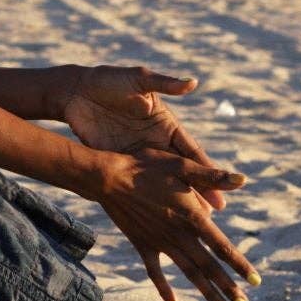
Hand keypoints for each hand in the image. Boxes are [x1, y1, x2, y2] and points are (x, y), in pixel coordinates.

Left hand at [59, 64, 231, 209]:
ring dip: (174, 200)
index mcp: (166, 124)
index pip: (191, 150)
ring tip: (189, 220)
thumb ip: (164, 84)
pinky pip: (136, 182)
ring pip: (160, 183)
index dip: (207, 167)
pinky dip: (146, 199)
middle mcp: (155, 143)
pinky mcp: (117, 161)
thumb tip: (193, 83)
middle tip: (213, 212)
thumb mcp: (139, 79)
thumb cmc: (110, 80)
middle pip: (180, 172)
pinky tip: (155, 214)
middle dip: (197, 191)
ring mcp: (136, 154)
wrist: (75, 91)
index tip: (226, 183)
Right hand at [93, 148, 255, 300]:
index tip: (256, 281)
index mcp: (192, 216)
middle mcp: (179, 234)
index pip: (222, 246)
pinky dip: (164, 289)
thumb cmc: (146, 166)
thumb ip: (212, 176)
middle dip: (228, 287)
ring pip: (188, 272)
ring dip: (207, 292)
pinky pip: (155, 272)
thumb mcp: (181, 164)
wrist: (108, 178)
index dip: (239, 264)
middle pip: (208, 266)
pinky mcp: (143, 244)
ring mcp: (160, 242)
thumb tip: (243, 179)